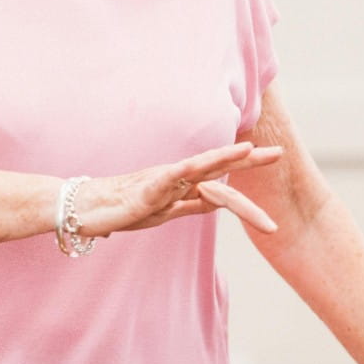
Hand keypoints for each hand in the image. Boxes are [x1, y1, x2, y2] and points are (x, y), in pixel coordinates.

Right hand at [73, 142, 282, 238]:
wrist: (84, 207)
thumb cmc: (121, 208)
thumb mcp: (164, 212)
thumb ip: (190, 204)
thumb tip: (217, 202)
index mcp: (181, 184)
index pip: (221, 175)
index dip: (246, 166)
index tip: (273, 155)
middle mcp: (175, 177)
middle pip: (218, 167)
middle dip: (248, 160)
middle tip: (279, 152)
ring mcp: (161, 181)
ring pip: (198, 168)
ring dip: (224, 159)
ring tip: (249, 151)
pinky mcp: (145, 189)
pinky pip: (169, 179)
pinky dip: (187, 172)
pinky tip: (201, 167)